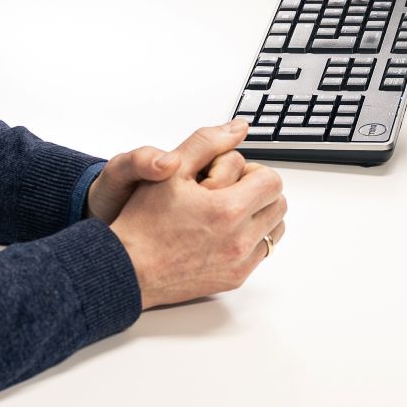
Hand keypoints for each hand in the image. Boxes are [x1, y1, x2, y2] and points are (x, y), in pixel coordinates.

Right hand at [107, 121, 287, 307]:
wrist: (128, 268)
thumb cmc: (144, 223)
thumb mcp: (172, 169)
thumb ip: (207, 142)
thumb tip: (238, 128)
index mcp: (227, 209)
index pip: (271, 181)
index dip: (253, 171)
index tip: (233, 174)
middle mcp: (239, 240)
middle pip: (278, 204)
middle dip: (259, 191)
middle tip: (229, 190)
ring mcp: (238, 262)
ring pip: (274, 230)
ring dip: (259, 215)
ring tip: (227, 212)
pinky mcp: (234, 278)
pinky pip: (261, 254)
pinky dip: (250, 239)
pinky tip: (224, 233)